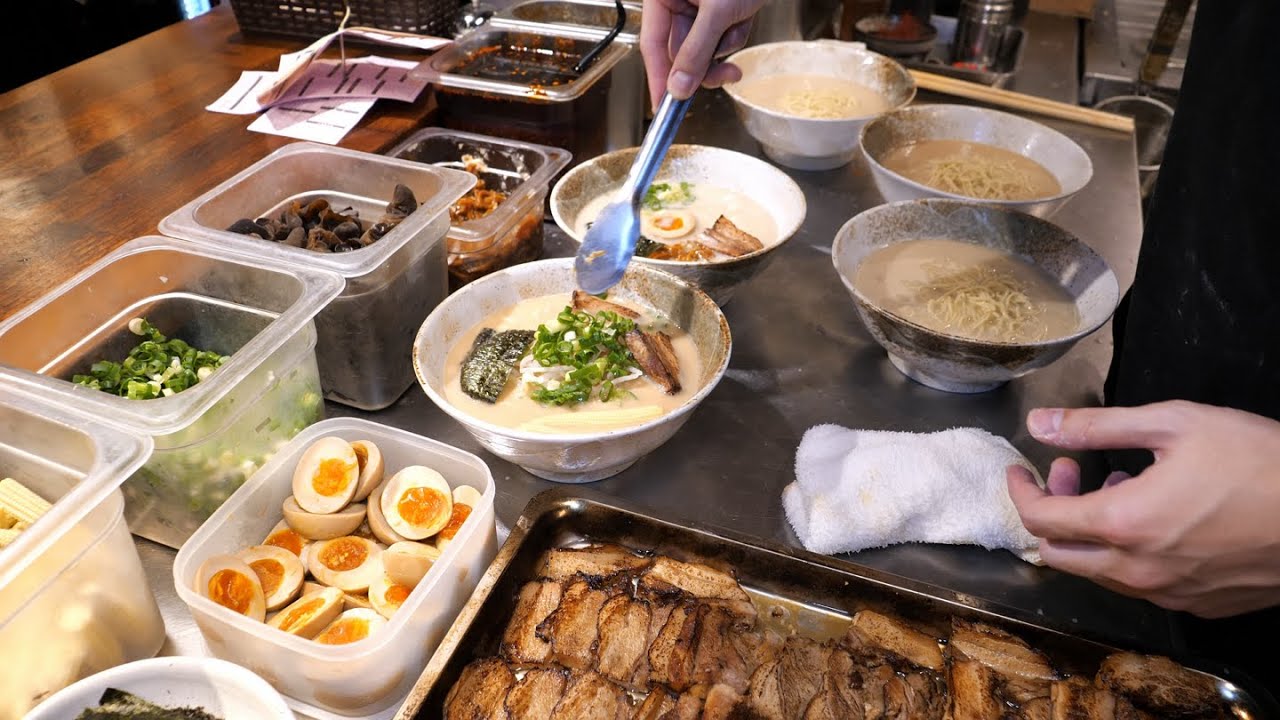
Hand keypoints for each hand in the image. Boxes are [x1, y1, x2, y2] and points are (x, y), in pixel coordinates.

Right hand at [639, 0, 765, 106]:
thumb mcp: (717, 12)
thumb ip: (696, 52)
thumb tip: (679, 88)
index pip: (652, 46)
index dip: (658, 80)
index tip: (663, 108)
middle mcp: (675, 3)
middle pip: (680, 54)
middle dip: (706, 64)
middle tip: (725, 76)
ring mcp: (696, 9)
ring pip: (703, 52)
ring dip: (725, 47)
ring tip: (738, 23)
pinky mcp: (716, 14)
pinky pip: (720, 42)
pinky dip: (735, 36)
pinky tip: (744, 17)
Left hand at [1006, 401, 1279, 617]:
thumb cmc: (1258, 461)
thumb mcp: (1174, 424)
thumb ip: (1097, 427)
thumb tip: (1040, 423)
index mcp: (1124, 524)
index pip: (1040, 519)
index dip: (1021, 491)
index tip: (1022, 468)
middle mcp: (1138, 571)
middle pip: (1058, 556)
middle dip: (1051, 511)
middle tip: (1071, 473)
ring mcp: (1168, 594)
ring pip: (1099, 573)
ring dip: (1090, 531)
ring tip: (1119, 485)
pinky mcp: (1198, 605)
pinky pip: (1140, 585)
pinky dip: (1127, 552)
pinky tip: (1156, 517)